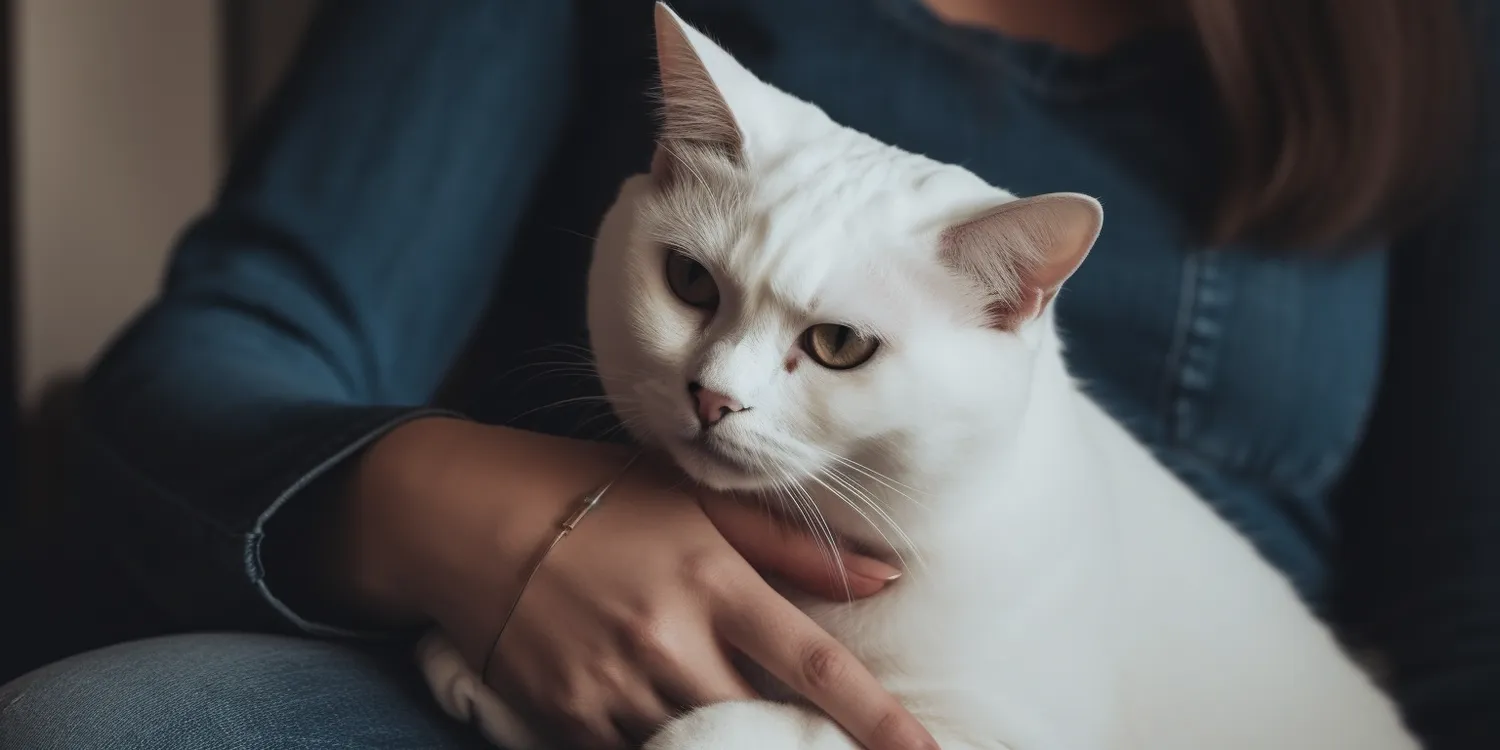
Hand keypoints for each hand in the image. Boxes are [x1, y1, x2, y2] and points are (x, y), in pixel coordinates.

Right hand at [336, 417, 936, 749]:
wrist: (464, 517)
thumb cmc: (591, 494)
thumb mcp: (691, 499)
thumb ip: (790, 544)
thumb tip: (885, 576)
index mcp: (712, 579)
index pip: (816, 666)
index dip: (878, 723)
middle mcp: (668, 640)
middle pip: (762, 731)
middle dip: (798, 749)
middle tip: (817, 742)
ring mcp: (613, 686)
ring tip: (741, 723)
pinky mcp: (567, 719)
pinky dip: (665, 749)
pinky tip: (675, 726)